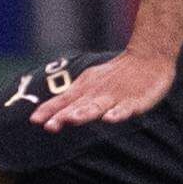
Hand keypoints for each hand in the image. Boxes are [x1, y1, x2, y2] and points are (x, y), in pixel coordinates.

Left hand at [32, 50, 174, 130]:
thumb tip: (44, 115)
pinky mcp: (136, 100)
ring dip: (85, 113)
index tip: (34, 120)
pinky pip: (126, 108)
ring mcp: (116, 96)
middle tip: (49, 125)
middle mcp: (97, 93)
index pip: (64, 101)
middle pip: (78, 106)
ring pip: (98, 106)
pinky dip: (118, 113)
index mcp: (85, 89)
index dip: (49, 110)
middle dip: (63, 116)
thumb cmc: (114, 75)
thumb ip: (69, 101)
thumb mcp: (89, 84)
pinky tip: (110, 119)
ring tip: (72, 120)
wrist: (148, 57)